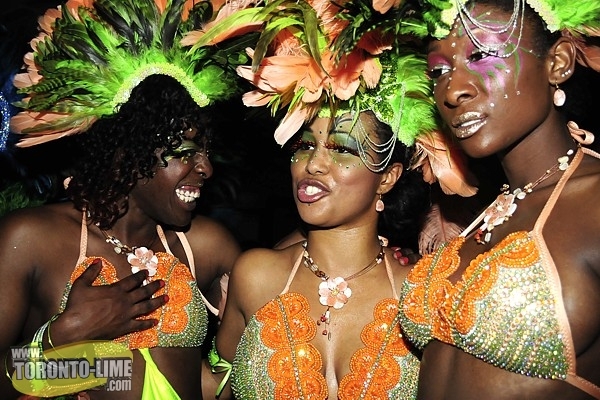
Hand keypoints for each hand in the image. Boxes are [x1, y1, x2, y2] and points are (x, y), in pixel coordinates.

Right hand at [52, 259, 167, 343]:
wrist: (74, 328)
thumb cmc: (76, 306)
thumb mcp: (81, 285)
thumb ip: (91, 272)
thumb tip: (98, 261)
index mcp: (116, 290)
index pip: (132, 280)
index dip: (141, 276)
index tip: (147, 272)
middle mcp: (124, 301)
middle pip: (143, 292)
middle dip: (154, 286)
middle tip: (162, 283)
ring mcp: (126, 315)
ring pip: (146, 307)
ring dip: (157, 302)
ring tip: (166, 298)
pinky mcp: (124, 327)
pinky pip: (140, 325)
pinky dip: (148, 323)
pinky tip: (155, 321)